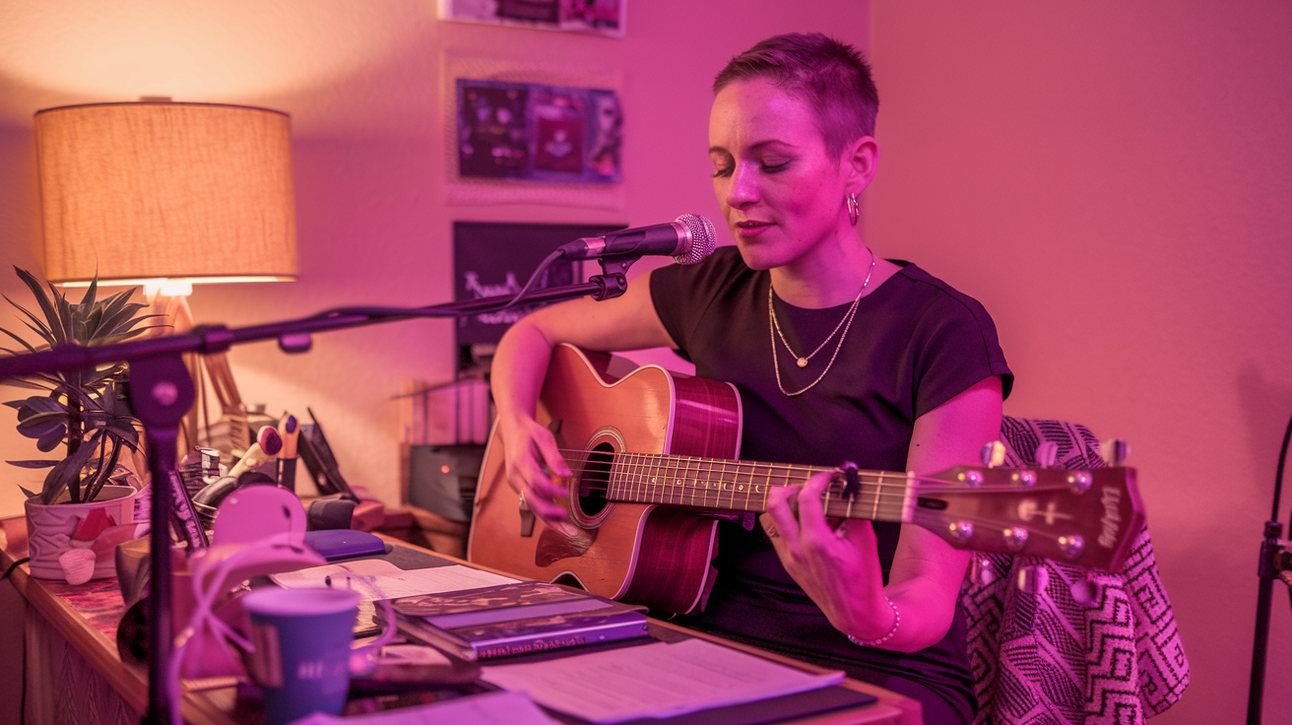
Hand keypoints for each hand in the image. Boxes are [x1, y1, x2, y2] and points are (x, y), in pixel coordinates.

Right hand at [500, 415, 577, 536]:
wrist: (513, 430)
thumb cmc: (529, 432)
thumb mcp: (545, 438)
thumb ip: (555, 458)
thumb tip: (567, 474)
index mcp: (520, 462)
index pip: (537, 482)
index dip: (552, 490)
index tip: (566, 492)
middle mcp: (515, 477)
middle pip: (533, 501)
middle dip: (551, 516)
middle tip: (569, 526)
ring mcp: (516, 484)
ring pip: (532, 506)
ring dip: (550, 520)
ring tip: (567, 531)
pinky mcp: (520, 488)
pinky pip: (533, 503)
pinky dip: (546, 514)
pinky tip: (559, 523)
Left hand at [760, 469, 890, 638]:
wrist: (853, 612)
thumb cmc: (862, 580)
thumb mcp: (866, 542)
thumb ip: (856, 511)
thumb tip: (850, 488)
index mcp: (817, 542)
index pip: (807, 498)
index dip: (818, 480)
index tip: (830, 476)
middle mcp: (797, 549)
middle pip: (775, 505)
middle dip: (788, 486)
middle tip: (806, 485)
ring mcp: (789, 557)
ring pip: (770, 519)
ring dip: (782, 504)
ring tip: (803, 501)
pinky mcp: (787, 563)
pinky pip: (776, 534)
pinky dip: (786, 520)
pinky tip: (805, 521)